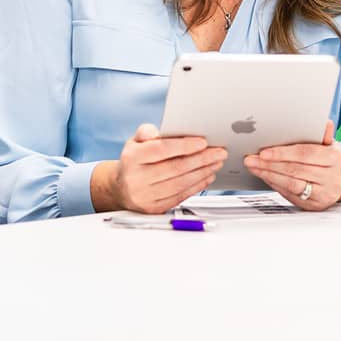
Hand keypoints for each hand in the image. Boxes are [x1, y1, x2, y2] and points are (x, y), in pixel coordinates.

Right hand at [91, 123, 227, 213]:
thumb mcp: (135, 142)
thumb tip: (156, 132)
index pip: (161, 150)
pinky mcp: (154, 208)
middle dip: (202, 159)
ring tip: (217, 163)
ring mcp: (145, 196)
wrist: (121, 188)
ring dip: (203, 172)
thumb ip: (146, 132)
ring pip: (180, 183)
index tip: (203, 142)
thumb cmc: (134, 161)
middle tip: (220, 152)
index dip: (184, 146)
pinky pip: (180, 196)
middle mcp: (136, 178)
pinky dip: (197, 185)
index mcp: (132, 158)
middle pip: (175, 168)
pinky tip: (207, 176)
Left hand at [244, 121, 340, 210]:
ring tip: (254, 167)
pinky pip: (291, 195)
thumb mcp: (331, 145)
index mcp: (334, 159)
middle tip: (252, 159)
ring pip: (291, 184)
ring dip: (269, 175)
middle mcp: (331, 178)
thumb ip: (323, 135)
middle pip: (295, 170)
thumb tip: (322, 123)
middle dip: (269, 164)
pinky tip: (266, 177)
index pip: (305, 154)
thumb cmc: (333, 160)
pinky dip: (276, 185)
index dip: (282, 153)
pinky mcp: (314, 205)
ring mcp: (323, 194)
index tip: (264, 152)